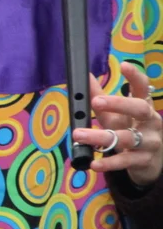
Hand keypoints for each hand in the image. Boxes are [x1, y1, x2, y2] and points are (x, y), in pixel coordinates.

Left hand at [73, 63, 161, 185]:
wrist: (150, 162)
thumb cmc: (129, 131)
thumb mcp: (114, 116)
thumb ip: (99, 97)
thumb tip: (85, 77)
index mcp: (144, 107)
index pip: (143, 88)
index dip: (135, 77)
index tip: (124, 65)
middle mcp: (150, 122)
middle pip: (139, 109)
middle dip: (119, 103)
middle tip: (96, 101)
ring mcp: (150, 142)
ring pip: (127, 137)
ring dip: (101, 136)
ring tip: (78, 135)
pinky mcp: (144, 160)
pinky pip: (125, 160)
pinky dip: (109, 163)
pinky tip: (94, 163)